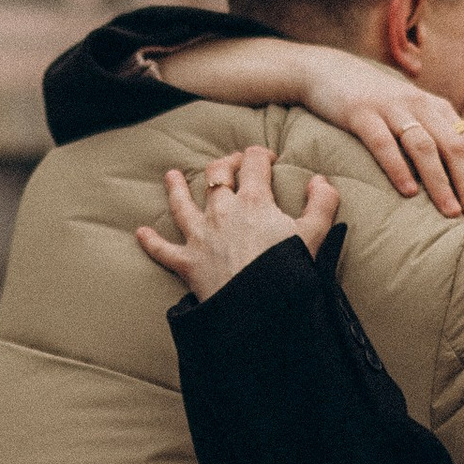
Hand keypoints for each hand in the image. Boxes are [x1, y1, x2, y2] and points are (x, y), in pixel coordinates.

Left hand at [137, 146, 340, 301]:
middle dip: (224, 164)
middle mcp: (222, 212)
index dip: (260, 154)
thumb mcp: (316, 234)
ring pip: (182, 204)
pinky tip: (140, 233)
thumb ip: (323, 202)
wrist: (259, 309)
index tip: (267, 158)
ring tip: (171, 176)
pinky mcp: (187, 263)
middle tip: (231, 164)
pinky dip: (151, 242)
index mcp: (253, 200)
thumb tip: (321, 180)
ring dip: (175, 188)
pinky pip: (163, 250)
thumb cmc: (288, 271)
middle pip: (216, 175)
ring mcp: (201, 237)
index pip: (253, 163)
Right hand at [290, 48, 463, 219]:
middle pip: (455, 147)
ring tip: (450, 211)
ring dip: (441, 182)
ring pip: (425, 147)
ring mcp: (391, 108)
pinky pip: (383, 143)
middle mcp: (420, 105)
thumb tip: (460, 178)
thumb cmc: (374, 103)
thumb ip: (434, 136)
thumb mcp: (411, 114)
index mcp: (437, 108)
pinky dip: (398, 168)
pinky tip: (408, 192)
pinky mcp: (361, 112)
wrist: (327, 70)